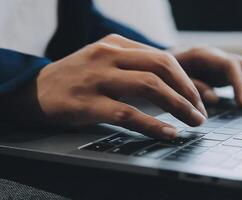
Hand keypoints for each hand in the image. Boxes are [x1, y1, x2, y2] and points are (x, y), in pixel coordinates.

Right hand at [0, 34, 206, 138]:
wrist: (35, 90)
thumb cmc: (77, 78)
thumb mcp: (106, 62)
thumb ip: (135, 67)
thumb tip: (172, 85)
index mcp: (116, 44)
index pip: (162, 58)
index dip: (186, 80)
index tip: (197, 99)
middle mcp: (109, 56)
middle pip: (161, 68)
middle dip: (188, 91)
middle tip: (200, 112)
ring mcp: (98, 78)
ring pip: (149, 87)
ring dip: (178, 106)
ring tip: (194, 121)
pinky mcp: (88, 103)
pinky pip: (128, 113)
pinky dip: (153, 124)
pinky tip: (168, 133)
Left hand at [172, 47, 241, 108]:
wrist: (163, 61)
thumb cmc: (165, 71)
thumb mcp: (172, 78)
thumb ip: (192, 86)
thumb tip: (214, 99)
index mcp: (205, 56)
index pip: (230, 66)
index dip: (239, 85)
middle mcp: (220, 57)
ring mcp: (225, 63)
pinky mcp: (228, 72)